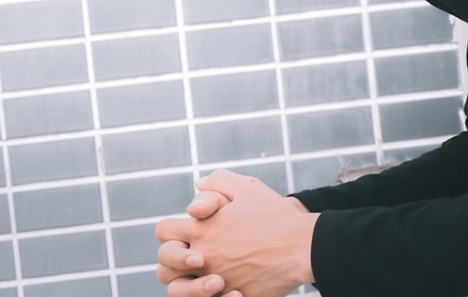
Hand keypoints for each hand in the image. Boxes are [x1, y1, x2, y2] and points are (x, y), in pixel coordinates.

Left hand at [156, 170, 318, 296]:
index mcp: (201, 229)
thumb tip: (198, 185)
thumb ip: (218, 182)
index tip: (188, 231)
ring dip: (185, 285)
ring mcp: (216, 280)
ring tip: (206, 277)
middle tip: (193, 257)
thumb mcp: (247, 187)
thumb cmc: (275, 215)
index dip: (171, 231)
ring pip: (177, 291)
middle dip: (172, 260)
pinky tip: (224, 288)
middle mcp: (203, 256)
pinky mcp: (233, 296)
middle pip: (163, 264)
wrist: (304, 246)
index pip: (163, 231)